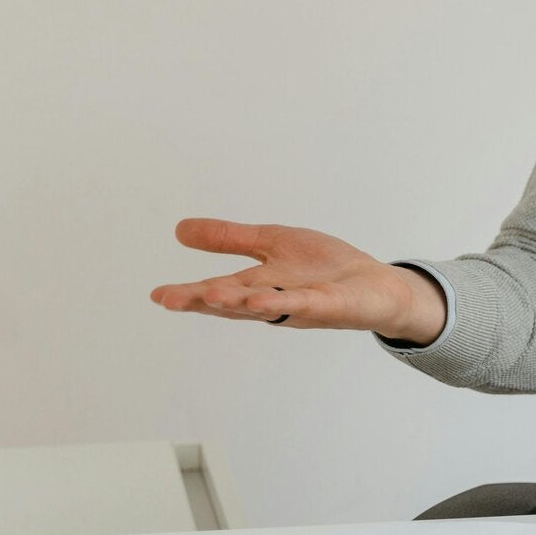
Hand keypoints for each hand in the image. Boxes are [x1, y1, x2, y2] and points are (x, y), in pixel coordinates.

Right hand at [151, 218, 447, 344]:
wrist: (377, 285)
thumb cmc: (326, 269)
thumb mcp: (273, 243)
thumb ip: (230, 239)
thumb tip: (179, 229)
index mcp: (258, 285)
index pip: (219, 290)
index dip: (190, 293)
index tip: (157, 295)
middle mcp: (275, 300)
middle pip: (234, 301)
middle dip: (202, 300)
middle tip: (168, 299)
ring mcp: (302, 305)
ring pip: (264, 306)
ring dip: (238, 302)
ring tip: (208, 296)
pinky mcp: (330, 305)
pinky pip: (306, 304)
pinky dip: (286, 303)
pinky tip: (265, 301)